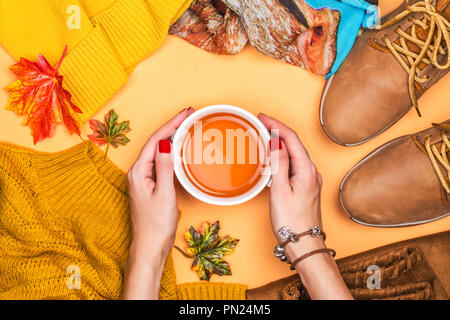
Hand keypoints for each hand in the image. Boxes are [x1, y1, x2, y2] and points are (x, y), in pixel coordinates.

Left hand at [123, 107, 193, 298]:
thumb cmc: (156, 225)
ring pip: (157, 152)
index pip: (154, 141)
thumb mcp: (164, 194)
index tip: (184, 113)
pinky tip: (179, 149)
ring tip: (185, 126)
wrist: (150, 248)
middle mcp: (138, 173)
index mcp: (138, 172)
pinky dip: (171, 152)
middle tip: (188, 115)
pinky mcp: (150, 186)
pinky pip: (160, 162)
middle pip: (154, 143)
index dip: (170, 125)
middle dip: (171, 127)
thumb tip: (165, 143)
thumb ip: (165, 167)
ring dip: (171, 138)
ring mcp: (143, 180)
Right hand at [258, 113, 352, 299]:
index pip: (291, 138)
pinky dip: (282, 156)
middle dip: (277, 131)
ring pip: (294, 154)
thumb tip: (276, 142)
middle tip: (260, 124)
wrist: (304, 243)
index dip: (276, 125)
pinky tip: (273, 158)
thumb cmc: (292, 221)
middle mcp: (311, 172)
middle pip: (294, 144)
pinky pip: (293, 164)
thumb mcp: (280, 191)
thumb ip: (279, 164)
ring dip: (279, 143)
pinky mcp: (305, 187)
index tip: (262, 118)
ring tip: (264, 136)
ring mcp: (309, 179)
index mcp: (307, 170)